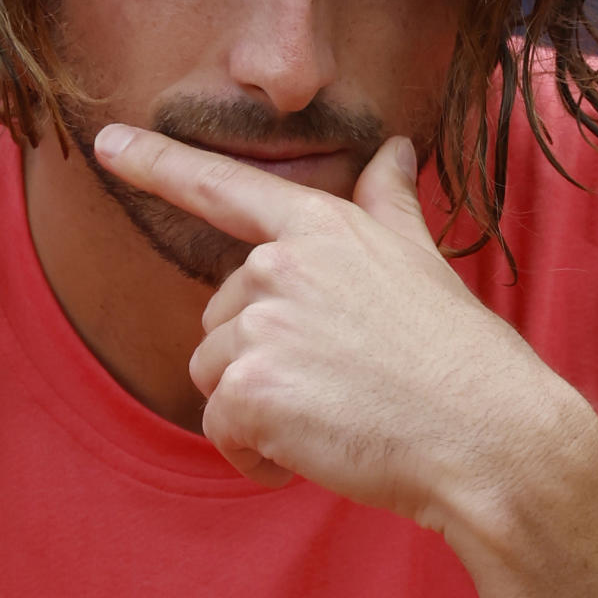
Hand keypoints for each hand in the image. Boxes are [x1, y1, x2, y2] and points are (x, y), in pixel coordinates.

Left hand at [93, 124, 588, 532]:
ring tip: (337, 416)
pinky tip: (320, 451)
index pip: (220, 185)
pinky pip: (222, 433)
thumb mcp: (421, 260)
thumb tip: (393, 147)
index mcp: (319, 226)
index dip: (156, 160)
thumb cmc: (461, 355)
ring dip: (261, 413)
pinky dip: (261, 457)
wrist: (491, 436)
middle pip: (218, 320)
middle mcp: (280, 264)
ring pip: (215, 379)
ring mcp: (262, 324)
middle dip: (263, 362)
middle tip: (341, 382)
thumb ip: (387, 203)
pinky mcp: (250, 389)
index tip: (105, 141)